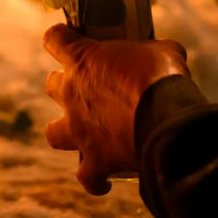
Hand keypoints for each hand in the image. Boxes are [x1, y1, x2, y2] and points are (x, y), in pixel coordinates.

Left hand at [43, 25, 189, 194]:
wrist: (166, 119)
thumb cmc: (162, 76)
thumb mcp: (161, 49)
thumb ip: (153, 49)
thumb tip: (166, 52)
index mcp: (82, 60)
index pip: (54, 39)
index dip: (60, 38)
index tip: (68, 38)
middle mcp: (71, 94)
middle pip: (51, 85)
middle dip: (65, 86)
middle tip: (86, 88)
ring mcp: (78, 130)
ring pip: (53, 133)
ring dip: (65, 133)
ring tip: (82, 134)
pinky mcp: (94, 160)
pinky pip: (86, 177)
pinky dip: (94, 179)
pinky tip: (104, 180)